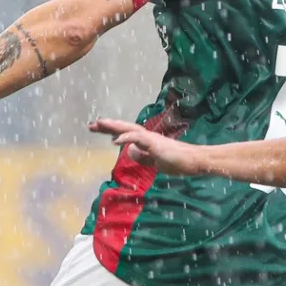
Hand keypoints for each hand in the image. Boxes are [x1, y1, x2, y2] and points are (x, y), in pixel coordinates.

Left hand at [88, 118, 203, 175]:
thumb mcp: (155, 161)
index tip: (96, 128)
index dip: (111, 130)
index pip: (125, 133)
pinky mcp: (156, 144)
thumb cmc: (178, 162)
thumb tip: (128, 151)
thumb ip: (142, 156)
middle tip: (91, 124)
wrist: (195, 161)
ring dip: (114, 126)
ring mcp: (151, 139)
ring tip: (99, 124)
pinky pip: (138, 138)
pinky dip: (126, 137)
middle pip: (124, 128)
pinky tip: (115, 139)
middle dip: (107, 126)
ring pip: (130, 129)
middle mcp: (147, 136)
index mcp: (146, 141)